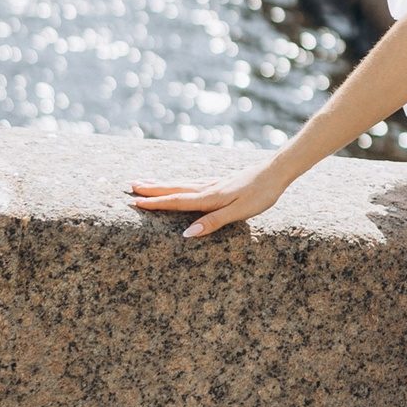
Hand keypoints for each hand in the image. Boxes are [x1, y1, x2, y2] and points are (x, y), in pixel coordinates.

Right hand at [130, 158, 292, 240]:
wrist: (276, 172)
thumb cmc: (260, 194)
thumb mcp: (238, 212)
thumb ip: (213, 222)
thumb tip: (187, 234)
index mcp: (210, 197)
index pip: (177, 201)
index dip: (156, 203)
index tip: (136, 203)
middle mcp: (208, 188)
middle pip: (174, 188)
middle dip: (152, 189)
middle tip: (130, 186)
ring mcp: (213, 183)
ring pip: (181, 184)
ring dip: (161, 184)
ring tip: (145, 182)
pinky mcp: (220, 181)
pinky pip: (192, 183)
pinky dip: (178, 183)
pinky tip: (177, 183)